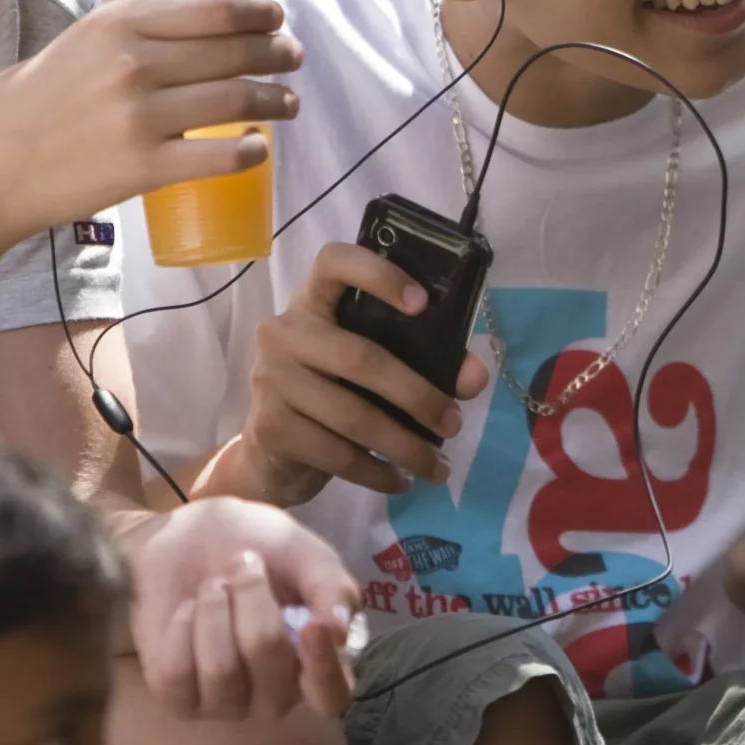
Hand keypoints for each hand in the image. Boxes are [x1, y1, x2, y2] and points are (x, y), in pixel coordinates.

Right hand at [0, 0, 302, 245]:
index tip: (277, 19)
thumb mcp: (80, 43)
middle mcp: (134, 62)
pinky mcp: (146, 167)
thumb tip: (202, 31)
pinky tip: (258, 147)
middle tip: (292, 60)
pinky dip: (250, 150)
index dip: (258, 14)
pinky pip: (222, 156)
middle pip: (234, 52)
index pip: (214, 11)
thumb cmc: (32, 104)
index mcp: (118, 23)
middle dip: (275, 54)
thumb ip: (135, 33)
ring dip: (275, 100)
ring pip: (237, 101)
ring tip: (288, 103)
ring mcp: (142, 116)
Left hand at [125, 497, 360, 719]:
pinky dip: (181, 628)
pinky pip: (176, 675)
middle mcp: (276, 693)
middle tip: (244, 562)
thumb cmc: (258, 546)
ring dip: (214, 609)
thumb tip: (338, 632)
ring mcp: (226, 702)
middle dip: (252, 599)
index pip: (332, 696)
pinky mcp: (179, 698)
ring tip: (213, 585)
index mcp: (316, 663)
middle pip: (269, 667)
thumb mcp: (306, 554)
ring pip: (220, 671)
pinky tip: (187, 611)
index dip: (323, 667)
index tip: (312, 625)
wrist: (190, 536)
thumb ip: (332, 588)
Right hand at [221, 242, 491, 502]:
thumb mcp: (375, 371)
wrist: (272, 454)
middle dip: (418, 395)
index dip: (378, 275)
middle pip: (360, 357)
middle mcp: (284, 331)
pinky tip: (401, 481)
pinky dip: (378, 473)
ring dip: (405, 446)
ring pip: (353, 415)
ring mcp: (271, 378)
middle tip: (455, 424)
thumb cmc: (333, 393)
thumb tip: (475, 378)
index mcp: (313, 301)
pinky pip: (337, 453)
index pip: (334, 262)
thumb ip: (427, 363)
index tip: (423, 303)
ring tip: (438, 467)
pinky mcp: (269, 427)